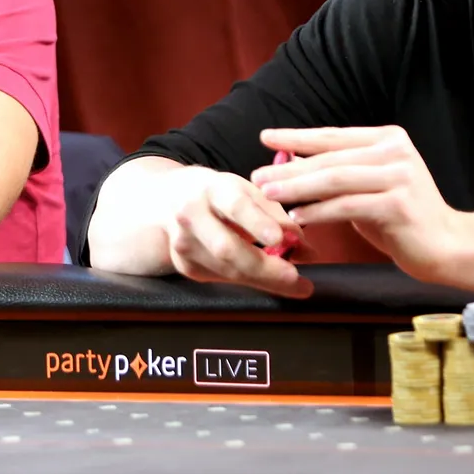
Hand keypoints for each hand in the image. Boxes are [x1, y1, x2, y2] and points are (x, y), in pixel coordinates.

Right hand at [160, 165, 312, 297]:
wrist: (170, 199)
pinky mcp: (184, 265)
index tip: (279, 239)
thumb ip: (276, 215)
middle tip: (295, 277)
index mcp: (210, 188)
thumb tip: (303, 245)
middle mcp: (190, 216)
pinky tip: (269, 280)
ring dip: (263, 280)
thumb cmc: (219, 194)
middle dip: (263, 266)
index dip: (258, 223)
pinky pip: (222, 279)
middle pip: (226, 248)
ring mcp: (182, 243)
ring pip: (226, 270)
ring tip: (295, 284)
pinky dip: (250, 281)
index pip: (235, 206)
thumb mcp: (246, 191)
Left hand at [250, 126, 459, 282]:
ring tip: (268, 194)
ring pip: (334, 179)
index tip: (266, 137)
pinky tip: (296, 217)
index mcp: (388, 139)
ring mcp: (399, 177)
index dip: (297, 137)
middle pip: (329, 159)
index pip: (333, 136)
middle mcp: (395, 152)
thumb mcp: (366, 187)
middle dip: (289, 168)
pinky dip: (318, 212)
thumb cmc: (401, 218)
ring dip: (297, 187)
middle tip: (257, 175)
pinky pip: (347, 206)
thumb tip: (290, 163)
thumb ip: (337, 173)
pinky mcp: (398, 204)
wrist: (448, 246)